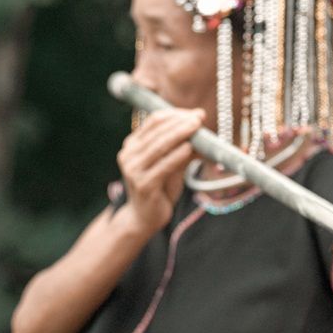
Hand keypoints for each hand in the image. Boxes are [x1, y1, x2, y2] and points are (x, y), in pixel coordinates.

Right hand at [116, 108, 204, 235]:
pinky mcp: (143, 185)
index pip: (154, 121)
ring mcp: (133, 170)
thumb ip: (184, 147)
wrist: (145, 218)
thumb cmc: (160, 187)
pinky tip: (189, 148)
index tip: (196, 114)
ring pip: (159, 146)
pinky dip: (177, 155)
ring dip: (180, 134)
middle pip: (157, 131)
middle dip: (181, 122)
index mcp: (133, 145)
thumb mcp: (173, 163)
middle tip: (199, 117)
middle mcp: (129, 154)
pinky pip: (163, 166)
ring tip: (197, 127)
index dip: (176, 114)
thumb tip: (203, 129)